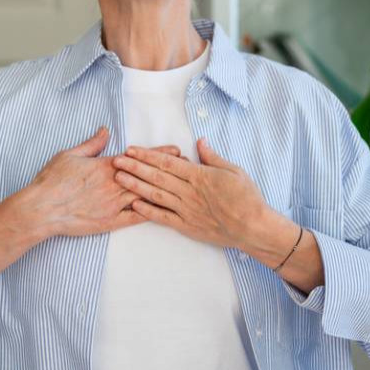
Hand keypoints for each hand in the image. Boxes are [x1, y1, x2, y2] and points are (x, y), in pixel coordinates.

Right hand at [26, 126, 182, 238]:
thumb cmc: (52, 181)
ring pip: (145, 196)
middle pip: (148, 176)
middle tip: (190, 167)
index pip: (138, 157)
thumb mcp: (70, 155)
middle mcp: (114, 184)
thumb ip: (91, 144)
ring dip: (165, 190)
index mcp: (106, 166)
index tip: (176, 150)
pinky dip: (150, 214)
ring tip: (183, 187)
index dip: (159, 153)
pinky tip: (165, 212)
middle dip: (169, 171)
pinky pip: (135, 218)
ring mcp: (114, 205)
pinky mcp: (110, 222)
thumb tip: (105, 131)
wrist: (41, 209)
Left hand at [111, 137, 268, 248]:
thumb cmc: (247, 198)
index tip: (131, 150)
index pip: (167, 163)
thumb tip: (199, 142)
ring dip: (135, 185)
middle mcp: (189, 192)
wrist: (253, 227)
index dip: (147, 155)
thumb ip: (212, 157)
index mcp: (199, 176)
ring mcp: (186, 210)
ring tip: (119, 178)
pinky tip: (134, 204)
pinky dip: (148, 211)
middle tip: (116, 160)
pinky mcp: (187, 226)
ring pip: (156, 195)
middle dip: (134, 167)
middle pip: (156, 177)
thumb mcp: (233, 170)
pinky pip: (163, 217)